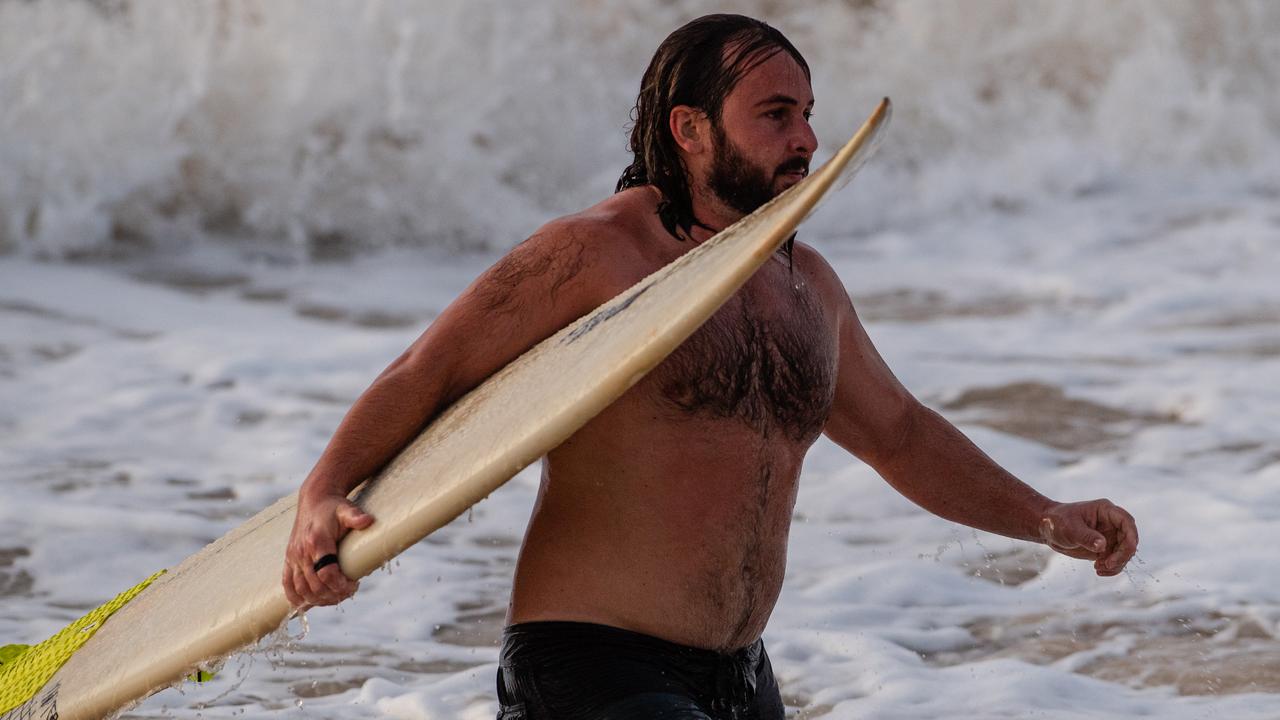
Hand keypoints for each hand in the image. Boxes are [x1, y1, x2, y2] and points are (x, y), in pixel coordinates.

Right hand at [283, 492, 374, 607]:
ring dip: (318, 600)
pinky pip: (287, 584)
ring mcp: (293, 557)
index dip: (341, 585)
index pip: (327, 574)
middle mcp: (301, 552)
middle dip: (333, 595)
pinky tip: (309, 603)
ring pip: (301, 589)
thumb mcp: (346, 509)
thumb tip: (368, 520)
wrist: (315, 500)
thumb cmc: (334, 507)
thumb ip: (356, 516)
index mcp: (317, 542)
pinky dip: (296, 598)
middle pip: (314, 586)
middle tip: (348, 592)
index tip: (354, 585)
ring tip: (335, 597)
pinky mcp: (288, 559)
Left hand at [1038, 499, 1137, 576]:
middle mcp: (1112, 523)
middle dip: (1122, 554)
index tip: (1129, 549)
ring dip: (1116, 564)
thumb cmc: (1057, 521)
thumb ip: (1086, 536)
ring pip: (1124, 552)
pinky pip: (1116, 560)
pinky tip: (1098, 570)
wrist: (1048, 529)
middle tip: (1108, 564)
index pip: (1126, 521)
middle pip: (1129, 540)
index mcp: (1105, 511)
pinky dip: (1111, 568)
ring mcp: (1110, 536)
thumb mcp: (1070, 528)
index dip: (1132, 535)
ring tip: (1098, 568)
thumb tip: (1103, 546)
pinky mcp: (1105, 548)